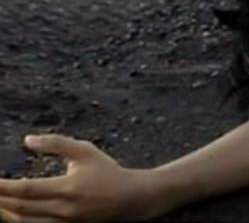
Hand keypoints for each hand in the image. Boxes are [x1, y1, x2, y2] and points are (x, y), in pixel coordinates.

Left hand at [0, 135, 158, 222]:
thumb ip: (57, 144)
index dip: (4, 187)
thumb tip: (27, 140)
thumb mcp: (85, 151)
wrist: (130, 198)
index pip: (27, 189)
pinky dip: (20, 221)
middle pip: (21, 209)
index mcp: (68, 187)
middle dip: (1, 200)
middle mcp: (64, 209)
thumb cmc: (107, 171)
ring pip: (25, 222)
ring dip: (6, 213)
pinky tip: (12, 213)